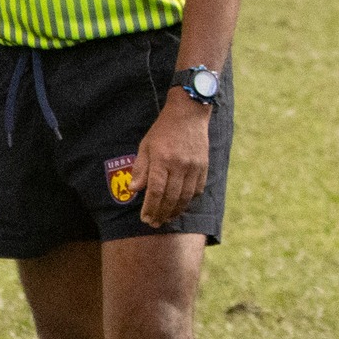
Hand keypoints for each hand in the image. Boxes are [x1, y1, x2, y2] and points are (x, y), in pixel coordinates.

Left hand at [129, 94, 211, 227]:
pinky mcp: (204, 166)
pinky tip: (180, 206)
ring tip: (166, 219)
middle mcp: (180, 165)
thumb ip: (140, 168)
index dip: (150, 207)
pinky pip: (198, 189)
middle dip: (161, 213)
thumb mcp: (145, 146)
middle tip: (154, 224)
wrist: (189, 114)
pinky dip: (189, 200)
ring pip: (185, 196)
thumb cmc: (162, 130)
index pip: (156, 190)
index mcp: (162, 159)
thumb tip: (134, 190)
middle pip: (171, 197)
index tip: (145, 218)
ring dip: (175, 211)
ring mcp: (194, 166)